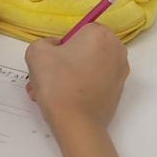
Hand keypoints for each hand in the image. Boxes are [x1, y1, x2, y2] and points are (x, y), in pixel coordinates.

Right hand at [24, 24, 128, 138]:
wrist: (77, 124)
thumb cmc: (58, 84)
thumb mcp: (37, 53)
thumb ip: (44, 42)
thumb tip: (57, 48)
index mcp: (100, 34)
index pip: (77, 31)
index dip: (61, 46)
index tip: (51, 62)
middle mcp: (116, 49)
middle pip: (84, 49)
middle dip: (64, 62)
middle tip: (47, 79)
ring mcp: (120, 72)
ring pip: (88, 67)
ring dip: (69, 76)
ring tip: (51, 93)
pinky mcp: (118, 91)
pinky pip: (95, 82)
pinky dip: (81, 88)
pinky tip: (65, 102)